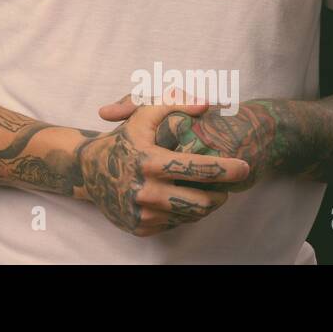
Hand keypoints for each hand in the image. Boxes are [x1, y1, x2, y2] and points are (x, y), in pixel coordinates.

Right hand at [78, 95, 251, 236]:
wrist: (88, 171)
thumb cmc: (123, 140)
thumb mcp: (142, 116)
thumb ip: (173, 104)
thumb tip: (205, 105)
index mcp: (150, 161)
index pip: (200, 168)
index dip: (228, 169)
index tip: (244, 168)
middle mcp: (146, 190)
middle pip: (202, 201)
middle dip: (222, 194)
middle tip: (226, 186)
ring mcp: (143, 212)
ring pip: (191, 216)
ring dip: (206, 204)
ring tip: (207, 192)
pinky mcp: (141, 228)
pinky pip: (176, 224)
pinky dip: (185, 213)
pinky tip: (181, 199)